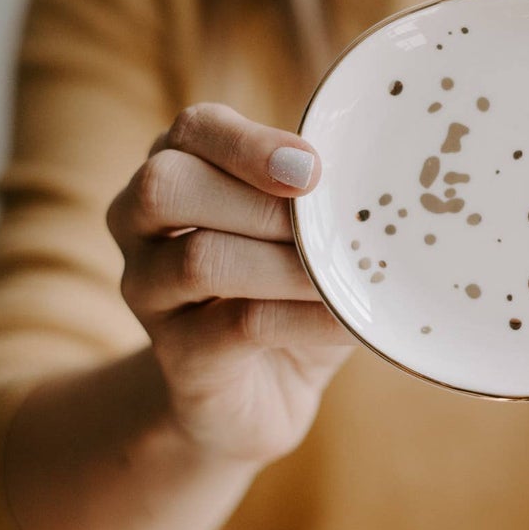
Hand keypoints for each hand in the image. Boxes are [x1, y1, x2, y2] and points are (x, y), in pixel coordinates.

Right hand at [106, 102, 358, 467]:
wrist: (255, 399)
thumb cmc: (289, 296)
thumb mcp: (309, 240)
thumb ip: (327, 207)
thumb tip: (387, 188)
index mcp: (178, 172)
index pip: (194, 130)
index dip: (249, 143)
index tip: (312, 167)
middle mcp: (141, 225)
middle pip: (168, 185)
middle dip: (258, 201)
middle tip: (326, 224)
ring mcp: (147, 292)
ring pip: (199, 259)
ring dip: (286, 265)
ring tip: (343, 275)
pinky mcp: (177, 356)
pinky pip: (238, 325)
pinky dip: (305, 318)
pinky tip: (349, 320)